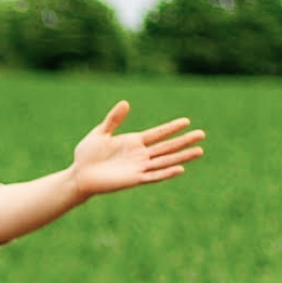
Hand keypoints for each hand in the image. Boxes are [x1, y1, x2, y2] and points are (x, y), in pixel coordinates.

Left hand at [71, 101, 206, 196]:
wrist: (79, 175)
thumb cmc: (87, 154)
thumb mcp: (100, 133)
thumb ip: (113, 120)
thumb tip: (126, 103)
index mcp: (133, 142)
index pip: (158, 133)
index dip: (171, 128)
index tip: (186, 121)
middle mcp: (140, 154)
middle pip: (167, 146)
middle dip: (184, 141)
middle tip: (202, 134)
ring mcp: (139, 167)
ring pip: (165, 161)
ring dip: (182, 157)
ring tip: (200, 151)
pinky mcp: (134, 179)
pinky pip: (153, 176)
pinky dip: (166, 173)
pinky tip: (180, 169)